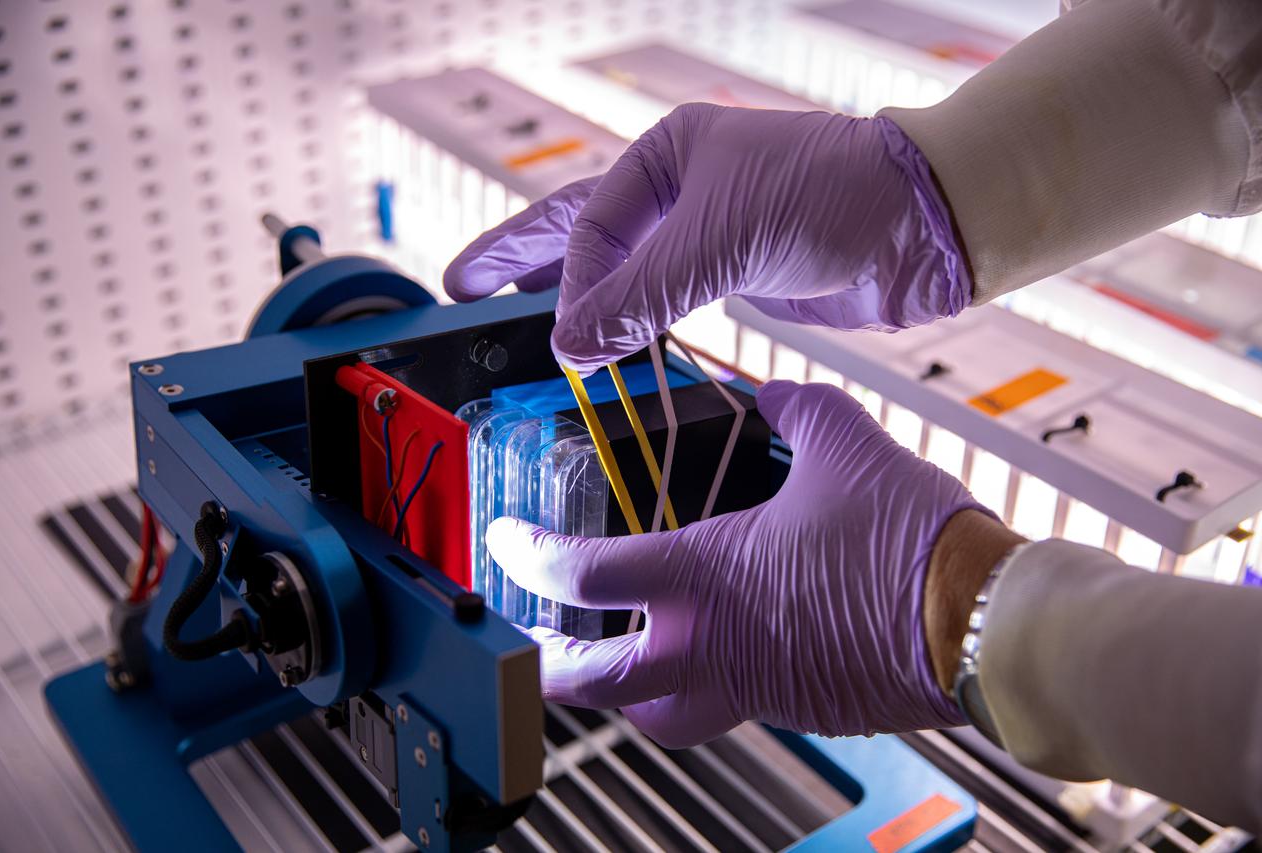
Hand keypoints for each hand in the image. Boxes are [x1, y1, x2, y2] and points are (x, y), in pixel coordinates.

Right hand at [445, 104, 971, 373]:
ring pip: (619, 270)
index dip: (571, 288)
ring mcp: (705, 234)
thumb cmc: (830, 197)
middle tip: (461, 284)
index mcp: (667, 155)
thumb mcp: (722, 238)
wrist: (920, 227)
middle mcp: (679, 190)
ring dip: (572, 297)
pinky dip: (628, 324)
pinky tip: (603, 341)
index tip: (564, 343)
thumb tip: (570, 345)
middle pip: (579, 229)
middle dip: (520, 258)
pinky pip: (661, 302)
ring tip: (516, 316)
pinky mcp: (733, 276)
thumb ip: (642, 293)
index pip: (590, 227)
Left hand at [485, 380, 992, 747]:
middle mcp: (715, 645)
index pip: (582, 577)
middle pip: (594, 687)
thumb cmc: (910, 540)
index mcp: (706, 578)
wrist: (984, 622)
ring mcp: (754, 688)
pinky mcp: (797, 707)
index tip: (504, 544)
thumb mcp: (844, 442)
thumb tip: (774, 393)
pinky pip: (731, 706)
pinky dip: (710, 681)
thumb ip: (795, 408)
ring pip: (660, 715)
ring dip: (626, 691)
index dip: (526, 558)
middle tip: (529, 645)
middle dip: (545, 670)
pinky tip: (732, 640)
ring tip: (620, 659)